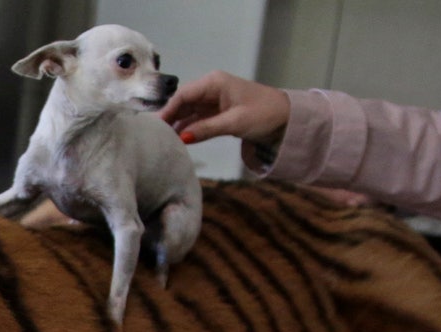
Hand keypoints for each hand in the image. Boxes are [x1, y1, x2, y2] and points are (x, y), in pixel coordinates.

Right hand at [159, 70, 291, 146]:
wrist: (287, 119)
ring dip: (178, 125)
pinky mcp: (217, 113)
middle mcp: (211, 89)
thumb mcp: (234, 122)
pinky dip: (189, 129)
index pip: (183, 94)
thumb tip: (183, 137)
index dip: (168, 109)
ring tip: (162, 140)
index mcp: (214, 83)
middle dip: (169, 118)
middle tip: (153, 135)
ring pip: (188, 112)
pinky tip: (178, 140)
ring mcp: (213, 101)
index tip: (155, 125)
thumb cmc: (264, 114)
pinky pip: (197, 120)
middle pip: (183, 102)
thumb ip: (207, 129)